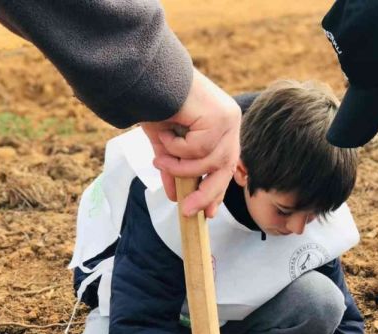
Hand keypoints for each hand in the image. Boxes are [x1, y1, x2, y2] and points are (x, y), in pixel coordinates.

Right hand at [141, 67, 241, 217]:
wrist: (147, 76)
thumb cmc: (155, 104)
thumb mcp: (165, 145)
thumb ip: (173, 169)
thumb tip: (175, 197)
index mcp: (222, 127)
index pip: (225, 165)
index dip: (216, 190)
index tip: (207, 213)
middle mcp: (230, 123)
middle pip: (225, 168)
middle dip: (206, 193)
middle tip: (187, 211)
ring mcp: (229, 119)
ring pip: (210, 161)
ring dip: (181, 166)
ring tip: (159, 158)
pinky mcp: (221, 116)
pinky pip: (200, 148)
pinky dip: (178, 147)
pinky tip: (166, 131)